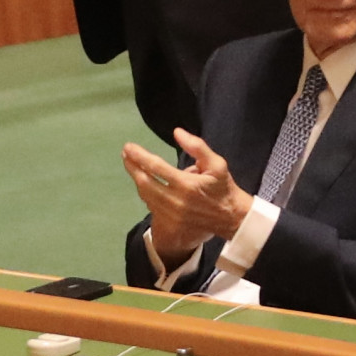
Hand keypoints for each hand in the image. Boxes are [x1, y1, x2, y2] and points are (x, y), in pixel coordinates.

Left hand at [120, 128, 252, 264]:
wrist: (230, 218)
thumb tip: (177, 132)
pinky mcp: (170, 223)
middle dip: (132, 166)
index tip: (128, 147)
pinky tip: (142, 181)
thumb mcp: (217, 164)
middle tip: (125, 154)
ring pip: (145, 194)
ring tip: (130, 165)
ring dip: (136, 178)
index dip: (139, 156)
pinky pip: (151, 205)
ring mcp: (171, 214)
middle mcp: (175, 200)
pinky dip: (144, 191)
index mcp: (186, 185)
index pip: (156, 167)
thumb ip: (197, 146)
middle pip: (145, 182)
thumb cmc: (223, 188)